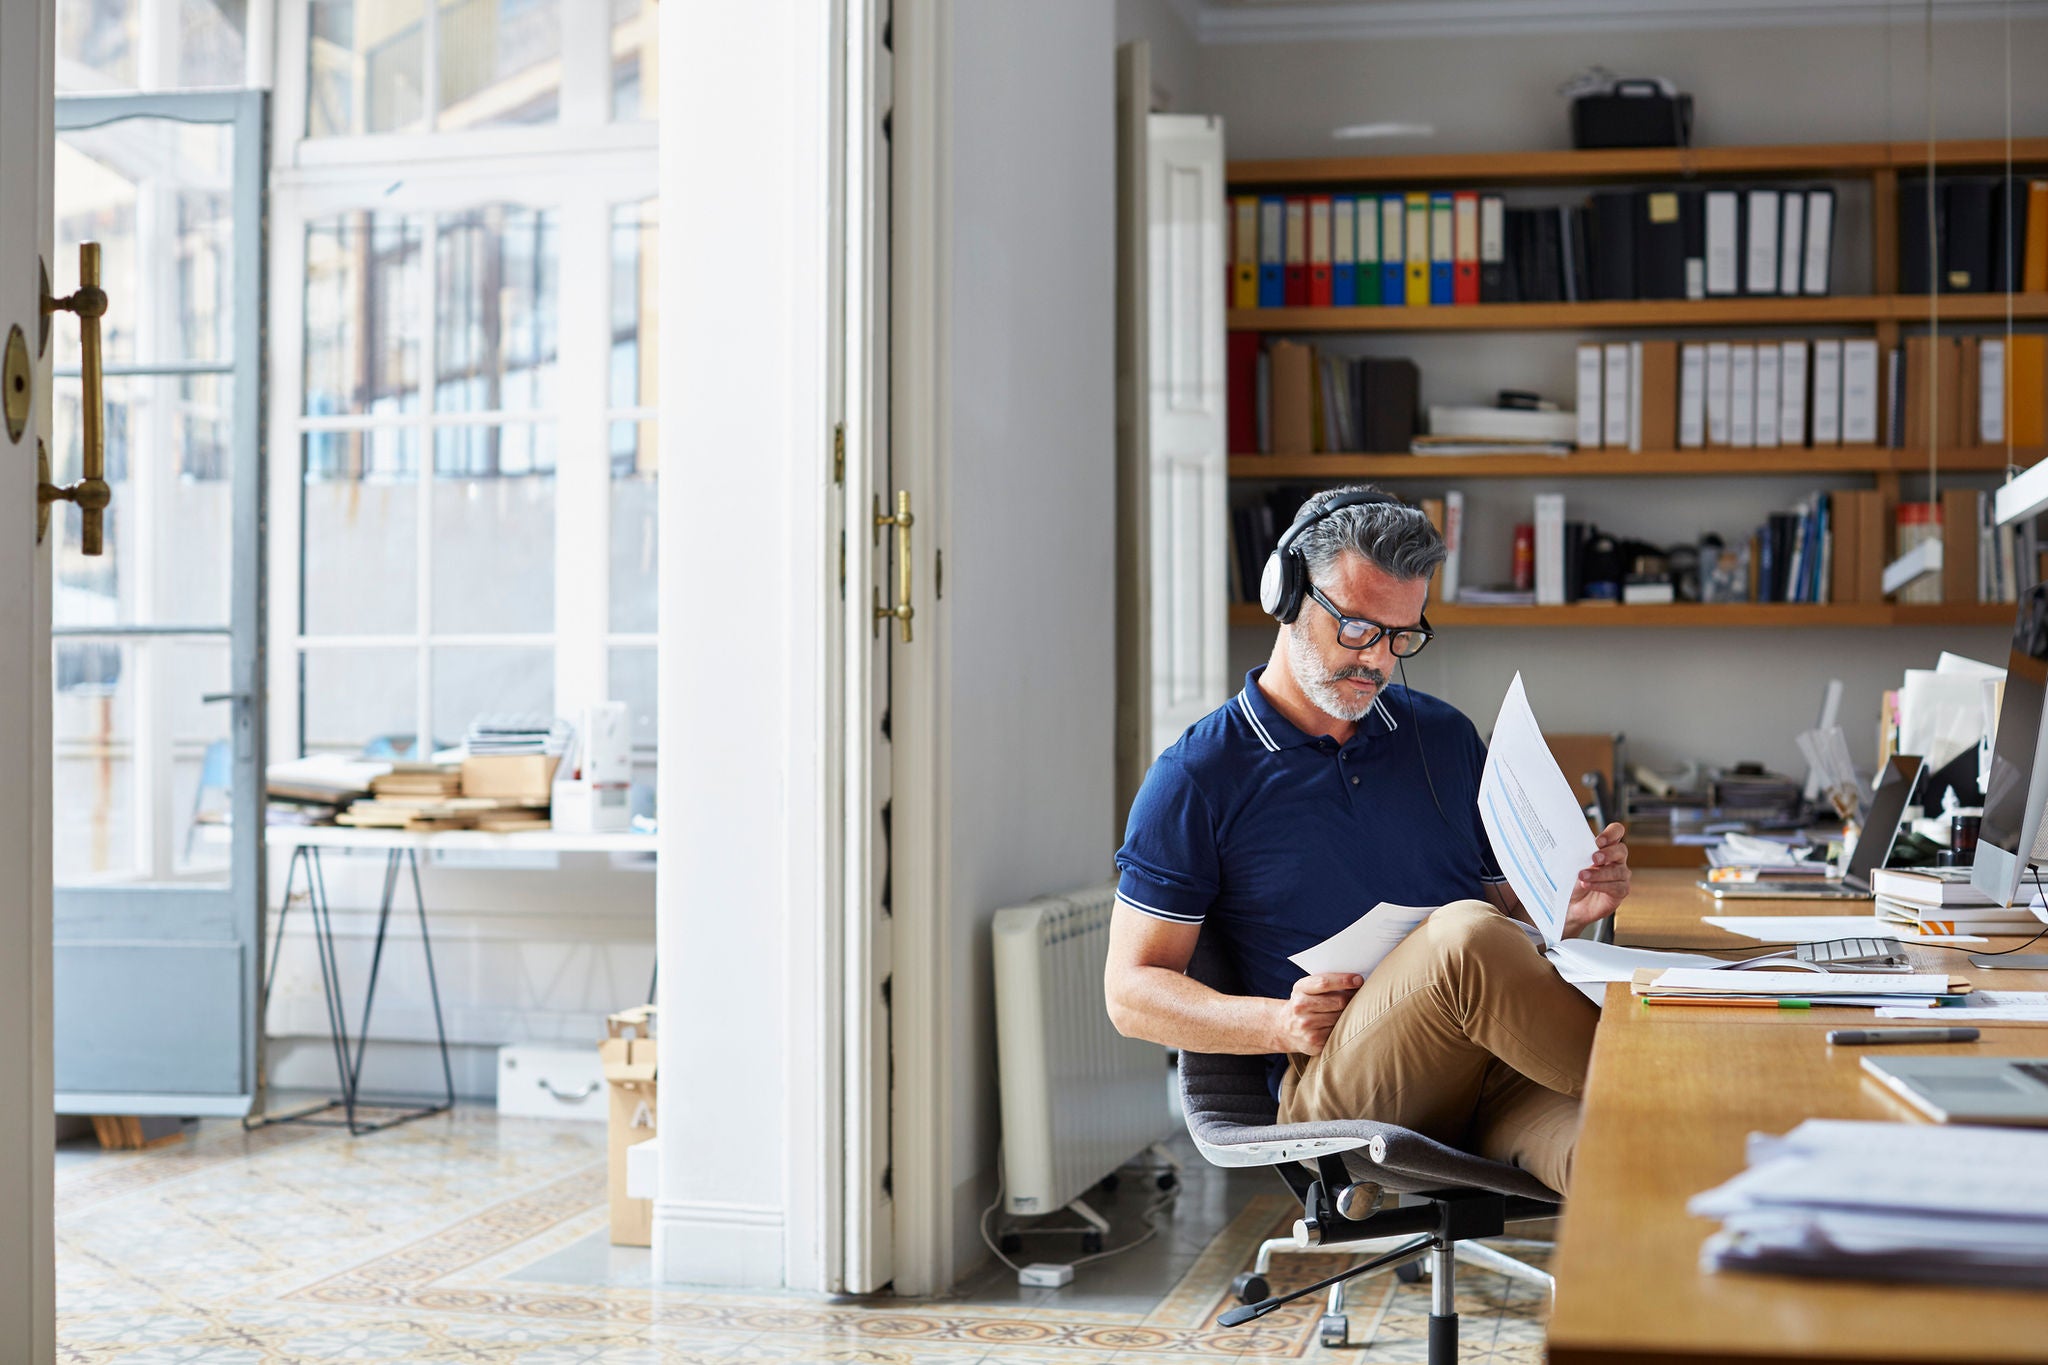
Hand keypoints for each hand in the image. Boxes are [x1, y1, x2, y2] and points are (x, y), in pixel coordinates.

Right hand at [1271, 972, 1362, 1055]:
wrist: (1285, 1028)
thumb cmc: (1305, 1003)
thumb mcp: (1307, 988)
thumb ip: (1326, 982)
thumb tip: (1357, 981)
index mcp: (1300, 989)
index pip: (1324, 982)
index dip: (1344, 980)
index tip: (1359, 980)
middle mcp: (1300, 1007)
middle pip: (1338, 1001)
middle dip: (1352, 998)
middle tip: (1359, 996)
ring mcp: (1306, 1026)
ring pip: (1340, 1017)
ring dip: (1349, 1014)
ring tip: (1348, 1011)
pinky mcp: (1314, 1041)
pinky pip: (1338, 1032)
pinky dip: (1342, 1028)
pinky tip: (1339, 1025)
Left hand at [1563, 822, 1631, 937]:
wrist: (1570, 903)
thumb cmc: (1572, 880)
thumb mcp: (1571, 863)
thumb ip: (1575, 853)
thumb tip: (1568, 844)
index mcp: (1605, 847)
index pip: (1616, 832)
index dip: (1611, 833)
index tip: (1598, 841)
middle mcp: (1616, 859)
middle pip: (1621, 850)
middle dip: (1608, 853)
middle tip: (1593, 858)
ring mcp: (1620, 875)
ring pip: (1617, 871)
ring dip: (1599, 873)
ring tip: (1582, 876)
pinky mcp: (1620, 891)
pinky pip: (1616, 887)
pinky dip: (1600, 885)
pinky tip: (1587, 885)